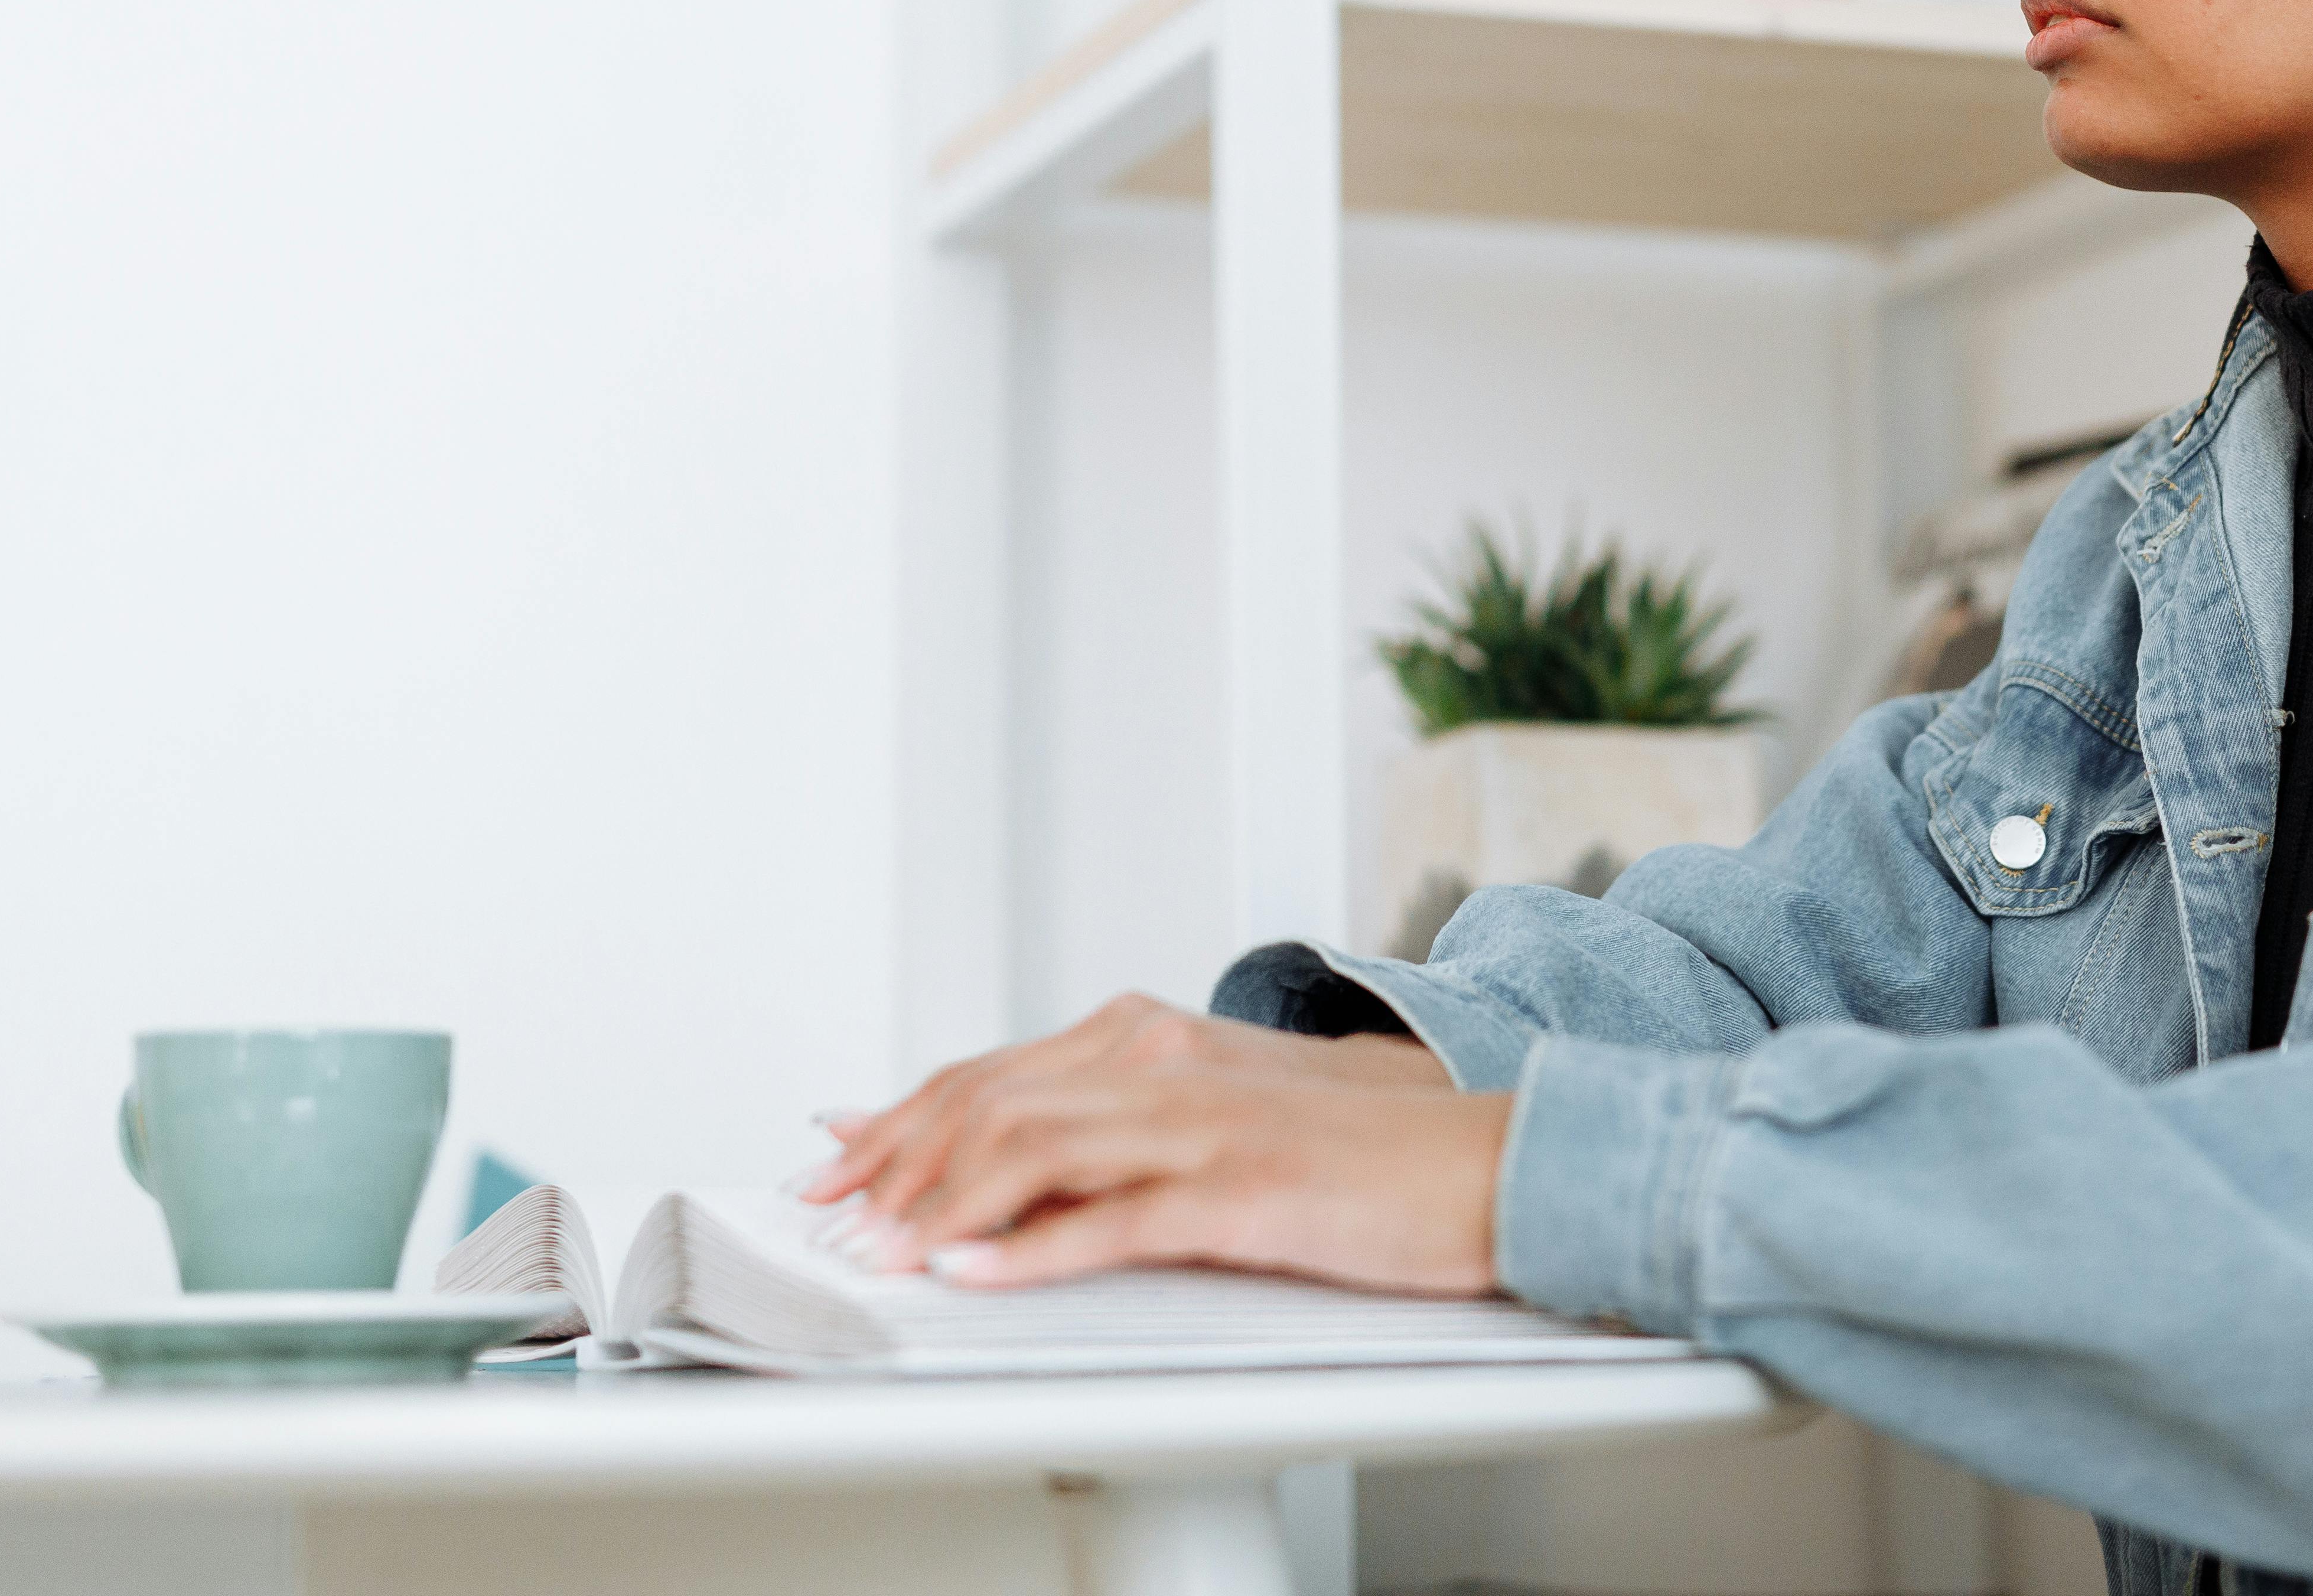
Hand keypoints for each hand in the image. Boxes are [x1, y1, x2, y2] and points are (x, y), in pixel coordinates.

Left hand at [800, 992, 1500, 1293]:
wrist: (1480, 1161)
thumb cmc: (1355, 1154)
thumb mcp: (1220, 1120)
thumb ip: (1121, 1126)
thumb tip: (1014, 1158)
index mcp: (1158, 1041)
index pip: (995, 1072)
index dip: (903, 1117)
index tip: (837, 1159)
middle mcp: (1167, 1066)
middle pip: (993, 1102)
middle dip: (895, 1162)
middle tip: (832, 1213)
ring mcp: (1202, 1126)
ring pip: (1035, 1149)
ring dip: (941, 1207)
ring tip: (882, 1250)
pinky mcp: (1241, 1191)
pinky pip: (1114, 1218)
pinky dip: (1031, 1249)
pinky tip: (977, 1272)